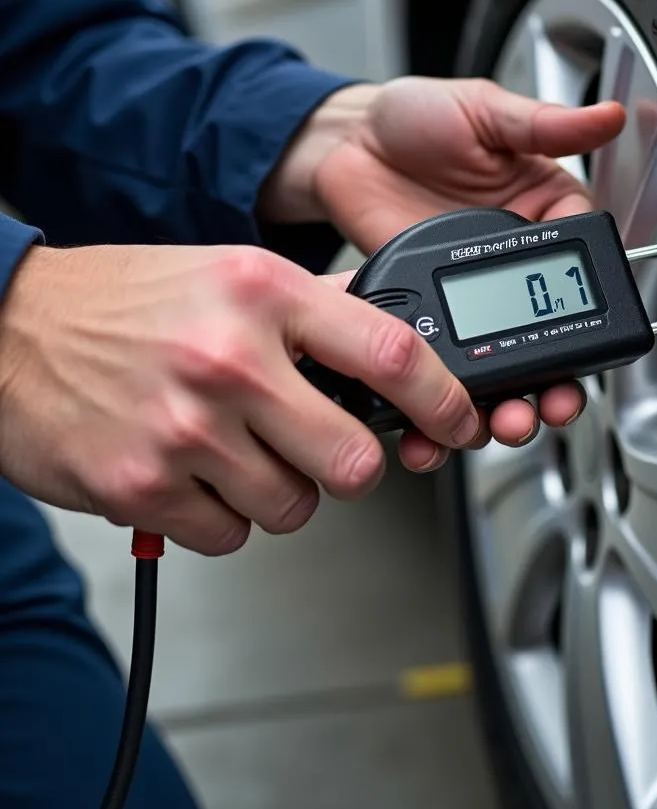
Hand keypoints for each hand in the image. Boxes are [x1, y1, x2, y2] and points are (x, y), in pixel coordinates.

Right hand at [0, 244, 485, 554]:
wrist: (9, 327)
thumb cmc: (126, 301)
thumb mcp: (231, 274)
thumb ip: (316, 308)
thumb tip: (396, 336)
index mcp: (263, 294)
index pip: (392, 355)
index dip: (444, 400)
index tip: (460, 423)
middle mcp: (230, 359)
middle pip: (354, 461)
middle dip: (351, 466)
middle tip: (325, 447)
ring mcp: (184, 428)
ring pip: (294, 507)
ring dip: (281, 490)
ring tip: (238, 448)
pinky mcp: (142, 488)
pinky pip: (230, 534)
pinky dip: (224, 514)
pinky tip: (195, 470)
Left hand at [260, 76, 625, 453]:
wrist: (343, 143)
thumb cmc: (414, 116)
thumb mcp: (485, 112)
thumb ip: (544, 126)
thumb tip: (606, 117)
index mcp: (540, 211)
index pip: (575, 268)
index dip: (584, 309)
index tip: (585, 339)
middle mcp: (508, 259)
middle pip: (546, 333)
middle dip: (552, 377)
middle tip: (548, 401)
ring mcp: (467, 292)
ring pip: (499, 359)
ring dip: (506, 399)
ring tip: (504, 420)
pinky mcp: (427, 312)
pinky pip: (443, 361)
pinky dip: (441, 394)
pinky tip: (442, 413)